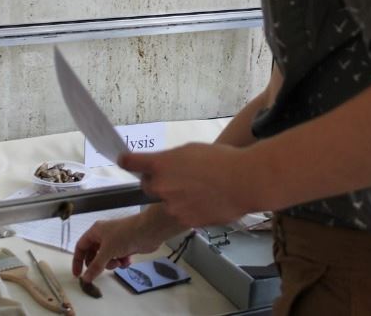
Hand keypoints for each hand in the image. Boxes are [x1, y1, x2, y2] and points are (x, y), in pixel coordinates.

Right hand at [72, 214, 160, 282]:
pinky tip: (127, 260)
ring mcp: (116, 241)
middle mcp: (104, 235)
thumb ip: (95, 266)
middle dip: (98, 263)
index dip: (77, 260)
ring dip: (111, 263)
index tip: (78, 275)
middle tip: (101, 270)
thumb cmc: (124, 236)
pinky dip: (121, 261)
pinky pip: (118, 258)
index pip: (81, 246)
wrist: (148, 230)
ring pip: (106, 258)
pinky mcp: (126, 246)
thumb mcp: (107, 251)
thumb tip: (85, 279)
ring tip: (118, 262)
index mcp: (96, 231)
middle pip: (94, 254)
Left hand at [119, 143, 254, 227]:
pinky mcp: (184, 220)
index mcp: (160, 164)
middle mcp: (161, 186)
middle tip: (179, 177)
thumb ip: (170, 159)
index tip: (125, 161)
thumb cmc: (221, 160)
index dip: (126, 161)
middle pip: (147, 185)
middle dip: (158, 181)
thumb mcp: (190, 150)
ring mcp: (172, 206)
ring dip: (175, 196)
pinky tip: (205, 200)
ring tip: (199, 189)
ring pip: (165, 201)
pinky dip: (188, 208)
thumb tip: (162, 166)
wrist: (245, 181)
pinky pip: (180, 213)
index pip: (129, 162)